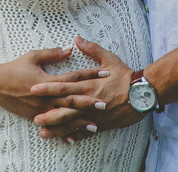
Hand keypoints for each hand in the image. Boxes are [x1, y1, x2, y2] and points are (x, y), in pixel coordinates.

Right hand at [0, 46, 108, 121]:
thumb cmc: (15, 68)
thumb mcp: (33, 56)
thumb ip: (52, 53)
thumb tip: (70, 48)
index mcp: (48, 80)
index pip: (74, 77)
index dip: (90, 74)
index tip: (105, 73)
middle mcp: (46, 96)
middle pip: (72, 99)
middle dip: (90, 101)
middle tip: (105, 103)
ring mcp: (41, 108)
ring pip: (64, 116)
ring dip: (79, 120)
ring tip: (95, 124)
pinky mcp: (35, 116)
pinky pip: (52, 124)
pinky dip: (63, 129)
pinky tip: (74, 135)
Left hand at [29, 36, 145, 138]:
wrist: (143, 94)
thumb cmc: (126, 75)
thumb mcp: (109, 58)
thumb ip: (91, 49)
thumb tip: (77, 39)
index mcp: (89, 85)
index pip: (63, 86)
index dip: (48, 88)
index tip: (33, 89)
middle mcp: (89, 101)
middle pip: (65, 108)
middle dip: (48, 113)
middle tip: (33, 118)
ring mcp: (95, 114)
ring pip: (72, 122)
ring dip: (57, 128)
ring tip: (43, 132)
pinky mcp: (102, 123)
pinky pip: (86, 131)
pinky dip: (75, 135)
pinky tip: (65, 139)